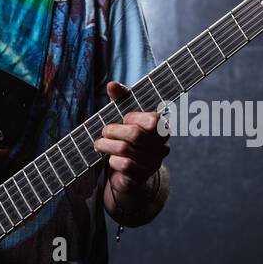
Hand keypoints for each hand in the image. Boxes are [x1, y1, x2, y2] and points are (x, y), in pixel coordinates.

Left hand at [94, 81, 170, 198]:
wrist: (130, 174)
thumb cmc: (127, 139)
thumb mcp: (124, 117)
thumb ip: (121, 99)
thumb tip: (112, 84)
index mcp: (162, 128)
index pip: (153, 120)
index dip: (134, 118)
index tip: (125, 118)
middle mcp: (162, 147)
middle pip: (134, 134)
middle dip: (113, 131)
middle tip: (104, 132)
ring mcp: (153, 164)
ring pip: (125, 150)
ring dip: (106, 145)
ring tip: (100, 144)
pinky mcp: (142, 178)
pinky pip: (124, 166)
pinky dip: (112, 161)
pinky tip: (110, 159)